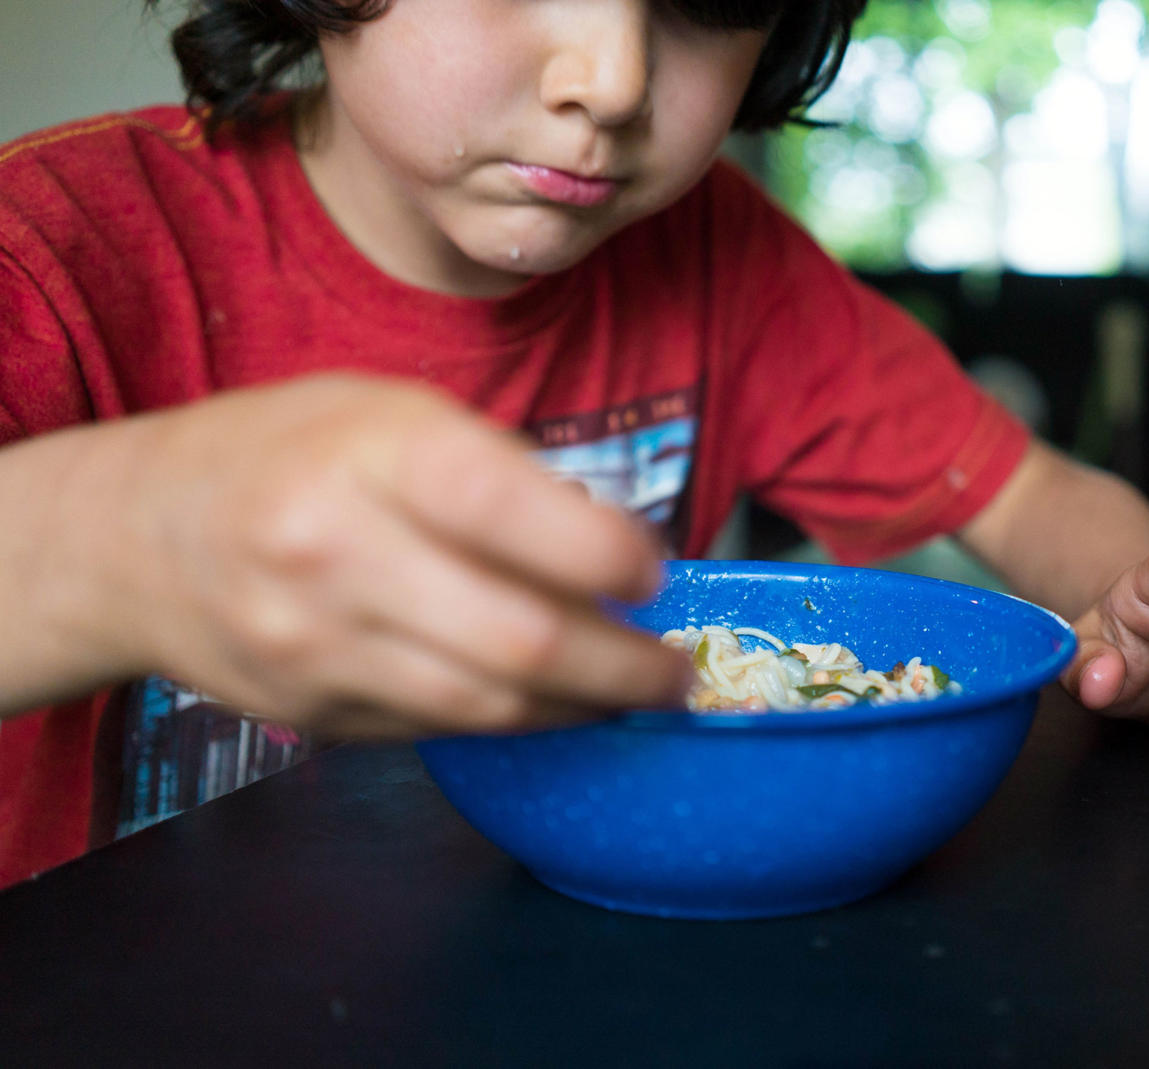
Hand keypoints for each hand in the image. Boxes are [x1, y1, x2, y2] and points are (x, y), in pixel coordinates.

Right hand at [80, 374, 689, 737]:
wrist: (137, 535)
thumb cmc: (287, 452)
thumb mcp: (390, 412)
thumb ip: (496, 472)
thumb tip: (611, 550)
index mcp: (370, 454)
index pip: (512, 510)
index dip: (608, 554)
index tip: (655, 573)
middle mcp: (335, 552)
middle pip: (518, 639)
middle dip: (624, 666)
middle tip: (674, 669)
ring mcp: (315, 645)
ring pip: (488, 706)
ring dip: (581, 708)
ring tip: (633, 694)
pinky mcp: (309, 711)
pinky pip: (440, 730)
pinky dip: (513, 722)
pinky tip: (553, 703)